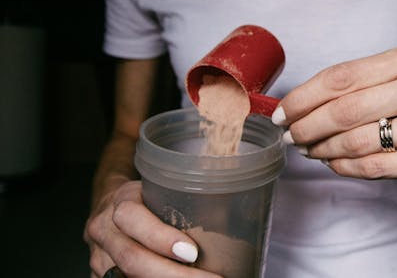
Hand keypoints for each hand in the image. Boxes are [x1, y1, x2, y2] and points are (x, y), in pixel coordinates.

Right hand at [84, 180, 220, 277]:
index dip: (162, 239)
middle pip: (133, 258)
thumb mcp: (161, 188)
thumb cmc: (146, 196)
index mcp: (120, 202)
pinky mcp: (102, 275)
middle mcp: (104, 230)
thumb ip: (186, 200)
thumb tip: (235, 213)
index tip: (193, 253)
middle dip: (173, 275)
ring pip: (128, 277)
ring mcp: (100, 257)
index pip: (134, 220)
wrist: (112, 205)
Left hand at [272, 46, 396, 180]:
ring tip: (310, 151)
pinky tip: (336, 164)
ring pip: (359, 140)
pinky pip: (379, 166)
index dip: (304, 96)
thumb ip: (364, 83)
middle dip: (307, 126)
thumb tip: (304, 103)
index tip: (283, 111)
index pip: (342, 76)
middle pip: (345, 109)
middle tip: (290, 136)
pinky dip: (348, 168)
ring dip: (324, 150)